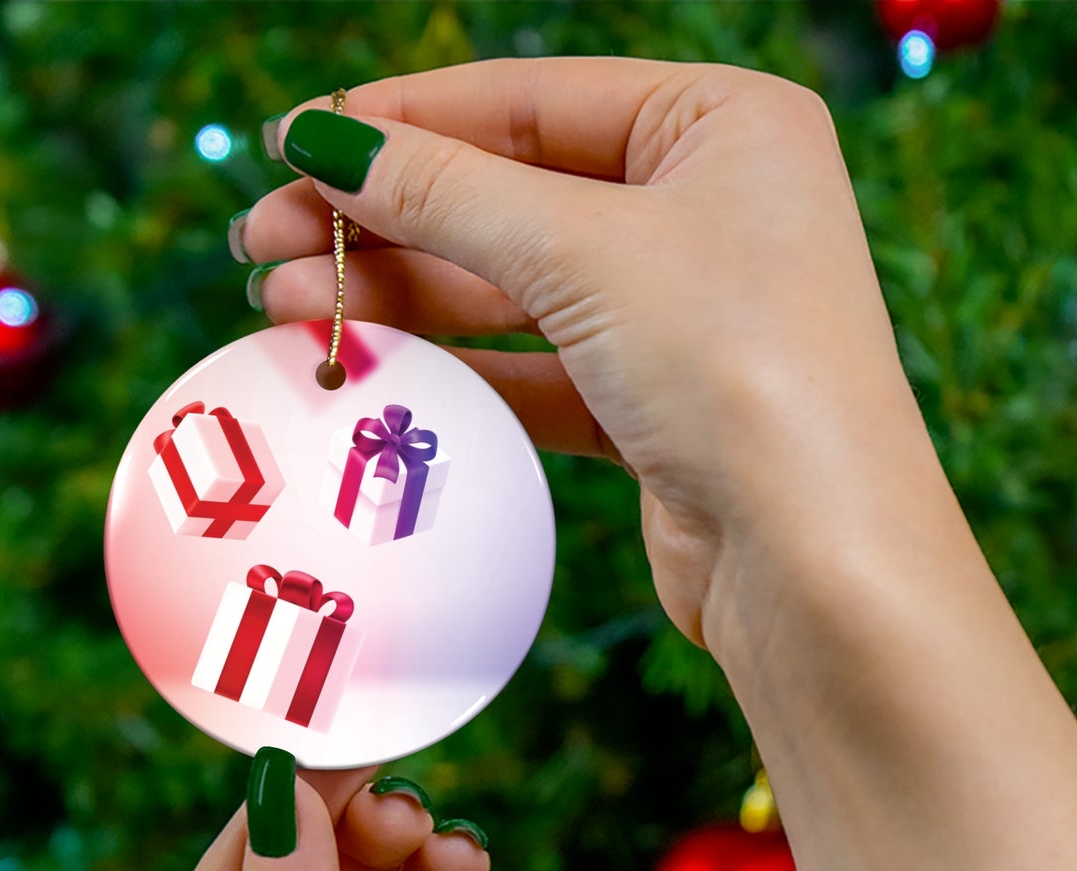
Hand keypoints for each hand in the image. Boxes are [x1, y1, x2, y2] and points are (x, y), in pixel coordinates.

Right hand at [238, 57, 939, 658]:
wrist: (815, 562)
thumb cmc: (737, 369)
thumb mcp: (584, 251)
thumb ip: (447, 192)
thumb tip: (325, 141)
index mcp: (724, 125)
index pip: (531, 101)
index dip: (403, 121)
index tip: (291, 143)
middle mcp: (711, 210)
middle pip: (513, 194)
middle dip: (385, 219)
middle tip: (262, 242)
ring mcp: (685, 314)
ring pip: (516, 287)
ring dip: (403, 295)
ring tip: (284, 305)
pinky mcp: (658, 408)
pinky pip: (537, 369)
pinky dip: (457, 368)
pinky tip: (369, 364)